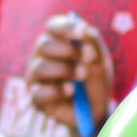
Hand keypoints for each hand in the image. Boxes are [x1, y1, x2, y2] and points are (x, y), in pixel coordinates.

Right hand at [25, 15, 113, 134]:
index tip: (83, 33)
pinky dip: (57, 90)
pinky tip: (71, 90)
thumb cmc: (95, 79)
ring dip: (65, 70)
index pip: (52, 27)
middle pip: (44, 45)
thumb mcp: (99, 59)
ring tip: (83, 75)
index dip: (66, 27)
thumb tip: (84, 30)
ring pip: (40, 67)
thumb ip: (92, 42)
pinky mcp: (37, 98)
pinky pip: (40, 92)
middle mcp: (41, 56)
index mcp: (55, 41)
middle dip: (69, 50)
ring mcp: (36, 77)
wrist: (97, 109)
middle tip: (89, 58)